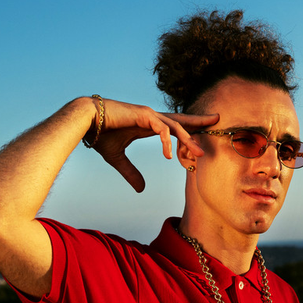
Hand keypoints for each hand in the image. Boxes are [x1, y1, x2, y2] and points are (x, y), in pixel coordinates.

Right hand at [92, 99, 218, 191]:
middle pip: (181, 119)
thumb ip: (131, 173)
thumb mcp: (118, 159)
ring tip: (197, 154)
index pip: (174, 125)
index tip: (202, 135)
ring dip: (187, 139)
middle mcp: (151, 117)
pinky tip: (169, 155)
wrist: (85, 122)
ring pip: (175, 125)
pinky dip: (166, 141)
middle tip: (217, 120)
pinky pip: (161, 128)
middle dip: (199, 121)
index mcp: (148, 124)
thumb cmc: (100, 136)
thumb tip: (142, 189)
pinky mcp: (142, 114)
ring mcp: (148, 114)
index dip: (189, 129)